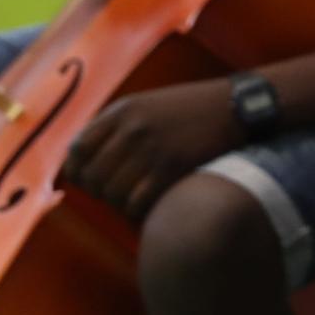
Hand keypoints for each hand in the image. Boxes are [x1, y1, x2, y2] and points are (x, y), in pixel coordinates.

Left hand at [63, 81, 243, 220]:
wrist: (237, 106)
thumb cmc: (191, 110)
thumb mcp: (148, 105)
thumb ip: (116, 126)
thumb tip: (82, 160)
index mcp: (122, 111)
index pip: (78, 150)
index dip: (78, 171)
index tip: (89, 181)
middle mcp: (131, 128)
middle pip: (93, 176)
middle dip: (100, 192)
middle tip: (116, 194)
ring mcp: (152, 148)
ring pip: (112, 193)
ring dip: (119, 203)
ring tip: (133, 199)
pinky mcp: (172, 167)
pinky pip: (136, 202)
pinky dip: (137, 210)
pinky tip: (148, 203)